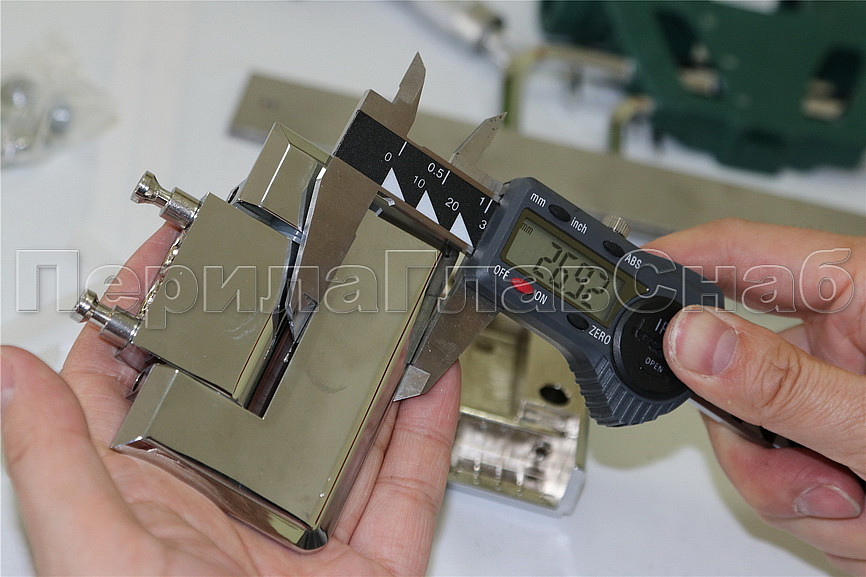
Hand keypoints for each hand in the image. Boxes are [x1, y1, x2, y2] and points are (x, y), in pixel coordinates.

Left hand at [1, 225, 460, 575]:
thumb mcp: (93, 553)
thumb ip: (54, 458)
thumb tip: (4, 368)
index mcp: (146, 501)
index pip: (141, 383)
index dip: (152, 310)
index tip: (175, 249)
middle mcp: (225, 509)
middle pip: (258, 394)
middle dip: (281, 324)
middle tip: (299, 261)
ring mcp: (303, 535)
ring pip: (342, 430)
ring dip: (364, 366)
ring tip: (378, 303)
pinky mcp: (370, 565)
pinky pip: (407, 486)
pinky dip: (426, 432)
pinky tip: (431, 380)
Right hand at [647, 218, 864, 574]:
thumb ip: (783, 384)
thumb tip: (689, 339)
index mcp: (860, 292)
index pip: (735, 251)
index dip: (669, 262)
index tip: (616, 285)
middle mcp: (841, 335)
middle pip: (728, 365)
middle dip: (753, 439)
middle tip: (799, 477)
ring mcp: (833, 390)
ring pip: (749, 431)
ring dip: (792, 488)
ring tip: (861, 511)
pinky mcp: (832, 435)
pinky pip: (777, 467)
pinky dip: (814, 509)